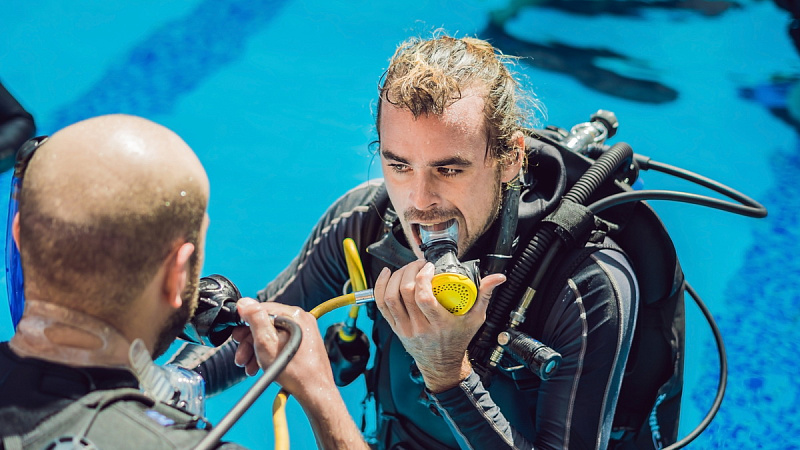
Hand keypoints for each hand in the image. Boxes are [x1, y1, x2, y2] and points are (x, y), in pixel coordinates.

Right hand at [231, 298, 336, 403]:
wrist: (313, 392)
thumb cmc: (293, 370)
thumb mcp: (266, 342)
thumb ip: (255, 319)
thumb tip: (245, 302)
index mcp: (294, 315)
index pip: (262, 309)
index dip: (245, 322)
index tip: (236, 335)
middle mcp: (300, 320)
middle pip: (266, 324)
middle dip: (249, 341)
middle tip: (240, 355)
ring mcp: (303, 332)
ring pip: (272, 336)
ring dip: (256, 350)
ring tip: (247, 366)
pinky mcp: (303, 344)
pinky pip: (280, 343)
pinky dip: (268, 353)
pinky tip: (259, 367)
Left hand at [373, 260, 504, 392]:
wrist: (441, 364)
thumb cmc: (458, 340)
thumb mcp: (476, 319)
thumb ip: (484, 295)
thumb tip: (497, 277)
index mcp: (440, 324)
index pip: (424, 298)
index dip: (423, 277)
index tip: (430, 267)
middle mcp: (419, 327)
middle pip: (405, 293)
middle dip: (410, 271)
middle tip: (419, 265)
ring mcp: (404, 328)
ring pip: (391, 297)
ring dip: (397, 277)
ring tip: (407, 269)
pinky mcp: (394, 328)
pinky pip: (381, 305)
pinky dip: (380, 286)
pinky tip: (386, 274)